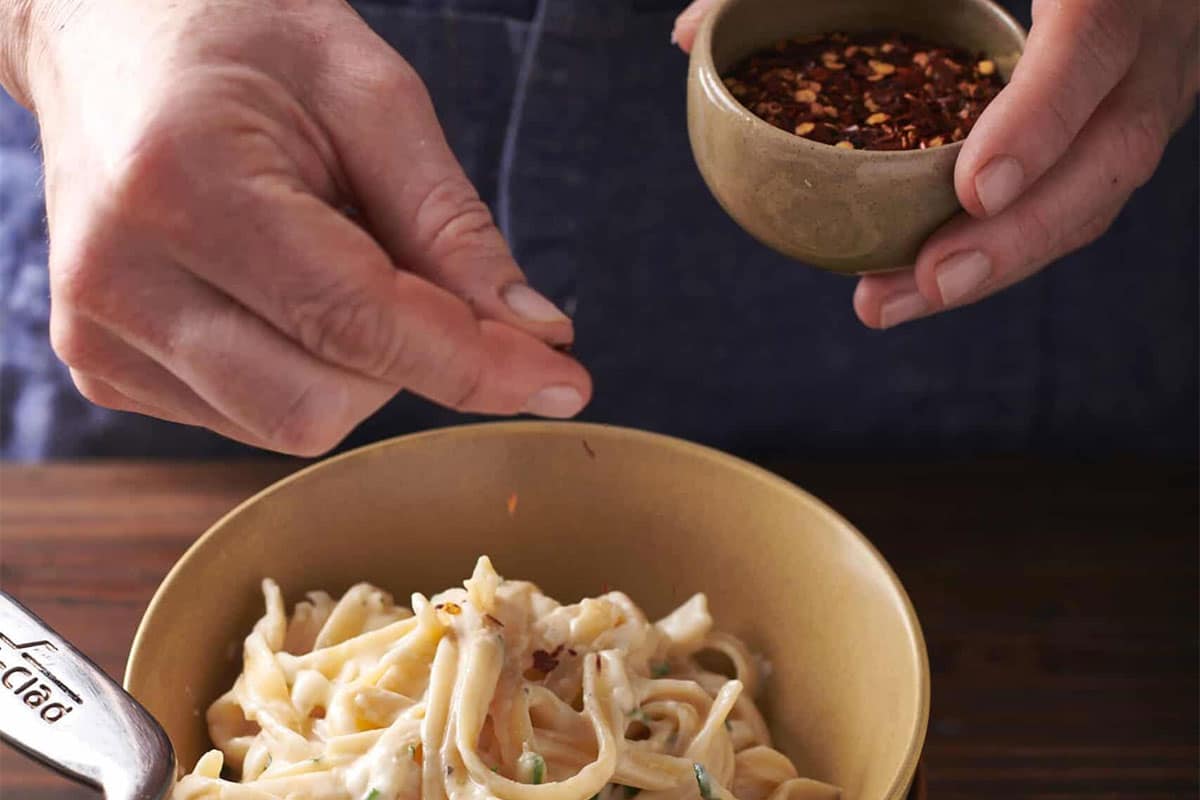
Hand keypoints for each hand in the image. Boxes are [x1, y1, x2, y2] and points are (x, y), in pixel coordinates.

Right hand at [2, 0, 590, 455]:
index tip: (563, 381)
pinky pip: (248, 418)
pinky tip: (281, 292)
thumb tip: (535, 334)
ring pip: (291, 423)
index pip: (357, 322)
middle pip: (323, 403)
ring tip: (328, 260)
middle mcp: (119, 276)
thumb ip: (452, 225)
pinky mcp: (101, 366)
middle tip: (413, 272)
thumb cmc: (245, 40)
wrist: (112, 38)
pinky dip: (303, 370)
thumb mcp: (370, 97)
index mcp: (185, 184)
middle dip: (407, 358)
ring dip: (355, 366)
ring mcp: (98, 334)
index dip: (473, 364)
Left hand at [674, 0, 1198, 327]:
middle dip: (1016, 238)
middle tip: (923, 286)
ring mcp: (1146, 88)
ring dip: (997, 264)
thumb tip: (688, 36)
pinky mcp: (1122, 125)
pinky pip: (1075, 198)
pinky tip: (923, 279)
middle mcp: (1146, 38)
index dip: (1041, 118)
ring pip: (1095, 195)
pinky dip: (1002, 244)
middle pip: (1107, 156)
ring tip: (891, 304)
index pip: (1093, 38)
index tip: (972, 189)